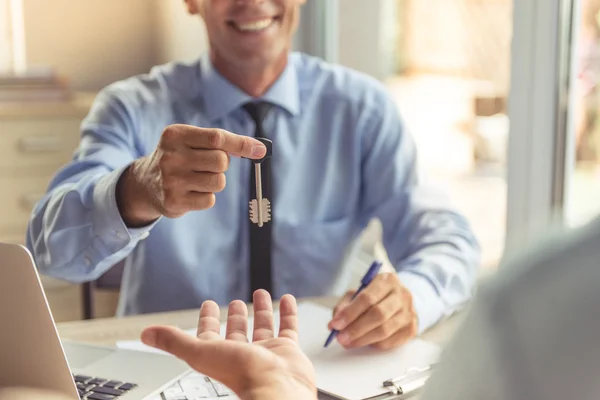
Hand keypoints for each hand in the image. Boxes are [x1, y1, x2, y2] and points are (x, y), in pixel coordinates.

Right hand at [117, 124, 266, 226]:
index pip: (217, 138)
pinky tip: (191, 191)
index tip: (260, 150)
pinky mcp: (174, 202)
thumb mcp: (192, 141)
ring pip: (218, 182)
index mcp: (176, 135)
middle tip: (210, 165)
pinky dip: (206, 196)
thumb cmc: (179, 157)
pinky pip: (209, 200)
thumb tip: (259, 149)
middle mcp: (171, 157)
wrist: (144, 184)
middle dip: (223, 164)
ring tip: (199, 178)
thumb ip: (223, 142)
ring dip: (216, 181)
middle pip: (221, 161)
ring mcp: (171, 180)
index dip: (241, 144)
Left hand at [141, 290, 316, 399]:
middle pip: (237, 332)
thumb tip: (146, 334)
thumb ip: (174, 341)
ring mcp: (267, 352)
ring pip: (263, 327)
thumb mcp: (200, 352)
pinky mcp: (288, 350)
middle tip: (234, 302)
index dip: (208, 319)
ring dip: (261, 310)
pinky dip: (288, 313)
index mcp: (221, 356)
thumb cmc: (241, 375)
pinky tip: (287, 299)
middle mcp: (243, 355)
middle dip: (236, 316)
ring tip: (260, 294)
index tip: (208, 305)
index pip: (210, 335)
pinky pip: (288, 327)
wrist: (277, 388)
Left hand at [328, 272, 417, 349]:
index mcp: (388, 280)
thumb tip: (335, 325)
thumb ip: (345, 305)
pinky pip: (389, 342)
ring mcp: (409, 313)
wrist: (401, 301)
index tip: (335, 325)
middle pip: (378, 314)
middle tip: (340, 338)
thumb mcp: (358, 293)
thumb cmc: (375, 296)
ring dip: (362, 339)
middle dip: (356, 329)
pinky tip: (363, 342)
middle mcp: (402, 295)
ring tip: (347, 342)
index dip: (350, 313)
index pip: (368, 298)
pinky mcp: (411, 329)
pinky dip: (373, 344)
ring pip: (384, 330)